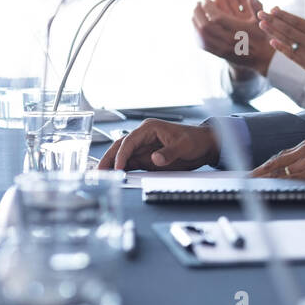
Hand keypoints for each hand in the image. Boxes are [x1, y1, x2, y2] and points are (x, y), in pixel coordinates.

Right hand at [97, 119, 218, 170]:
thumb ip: (170, 152)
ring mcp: (144, 147)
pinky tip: (115, 176)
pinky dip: (123, 169)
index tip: (118, 166)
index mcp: (150, 128)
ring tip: (102, 175)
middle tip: (99, 171)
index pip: (130, 141)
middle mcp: (144, 136)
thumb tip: (155, 158)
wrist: (204, 145)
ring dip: (112, 164)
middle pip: (121, 146)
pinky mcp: (147, 158)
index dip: (122, 154)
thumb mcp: (184, 146)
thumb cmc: (195, 140)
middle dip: (109, 158)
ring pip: (123, 155)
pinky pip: (131, 163)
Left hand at [192, 0, 272, 75]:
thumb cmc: (262, 37)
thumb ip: (255, 7)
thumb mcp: (260, 21)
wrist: (262, 58)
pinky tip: (196, 24)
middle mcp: (229, 41)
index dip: (208, 6)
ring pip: (202, 35)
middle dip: (199, 12)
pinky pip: (202, 43)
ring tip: (196, 11)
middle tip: (198, 3)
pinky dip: (196, 32)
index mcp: (239, 32)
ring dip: (195, 21)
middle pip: (206, 26)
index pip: (217, 17)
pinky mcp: (218, 54)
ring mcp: (222, 49)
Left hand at [250, 140, 304, 186]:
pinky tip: (273, 191)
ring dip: (267, 180)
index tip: (251, 174)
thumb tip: (288, 175)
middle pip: (276, 162)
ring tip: (253, 188)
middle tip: (245, 182)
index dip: (264, 167)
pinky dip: (281, 185)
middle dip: (260, 173)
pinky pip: (294, 179)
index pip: (279, 157)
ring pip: (282, 171)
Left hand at [258, 4, 304, 85]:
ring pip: (287, 41)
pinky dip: (281, 48)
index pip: (298, 22)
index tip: (273, 9)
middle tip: (261, 13)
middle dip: (273, 21)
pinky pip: (291, 55)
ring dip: (273, 32)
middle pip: (288, 30)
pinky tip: (272, 41)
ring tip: (261, 24)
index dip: (284, 15)